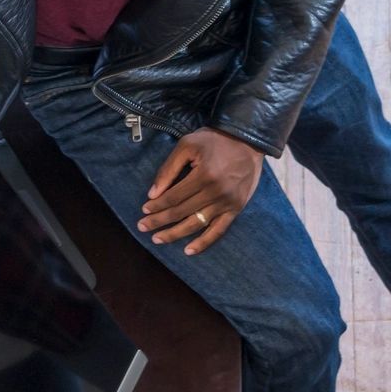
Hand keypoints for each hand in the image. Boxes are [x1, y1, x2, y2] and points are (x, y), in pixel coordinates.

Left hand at [139, 130, 263, 253]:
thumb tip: (152, 194)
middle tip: (142, 227)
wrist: (249, 141)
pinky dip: (203, 243)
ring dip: (175, 234)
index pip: (173, 197)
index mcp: (204, 175)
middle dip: (159, 221)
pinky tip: (188, 251)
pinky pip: (218, 231)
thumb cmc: (215, 141)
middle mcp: (216, 192)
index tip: (144, 210)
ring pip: (196, 224)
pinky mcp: (236, 209)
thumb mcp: (187, 145)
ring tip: (157, 239)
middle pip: (181, 212)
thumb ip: (169, 169)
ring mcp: (227, 203)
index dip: (156, 205)